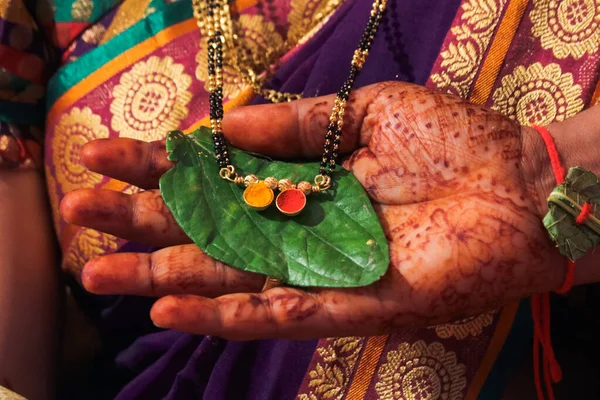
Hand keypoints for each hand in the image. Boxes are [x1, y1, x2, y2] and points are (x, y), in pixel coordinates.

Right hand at [60, 82, 565, 339]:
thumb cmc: (450, 140)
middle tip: (77, 215)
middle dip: (140, 224)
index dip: (159, 167)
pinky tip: (167, 308)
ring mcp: (317, 270)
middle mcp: (299, 227)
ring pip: (224, 277)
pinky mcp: (344, 305)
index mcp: (302, 179)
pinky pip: (272, 313)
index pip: (217, 175)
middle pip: (206, 230)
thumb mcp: (365, 113)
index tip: (102, 156)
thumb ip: (295, 125)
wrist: (518, 185)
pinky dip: (219, 313)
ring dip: (159, 274)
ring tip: (95, 269)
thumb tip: (224, 122)